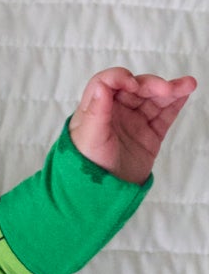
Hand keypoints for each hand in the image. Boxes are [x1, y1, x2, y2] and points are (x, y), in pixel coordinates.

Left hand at [68, 67, 194, 184]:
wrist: (102, 194)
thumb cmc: (85, 165)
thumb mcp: (88, 137)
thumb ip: (97, 110)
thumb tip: (102, 85)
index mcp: (94, 109)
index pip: (107, 83)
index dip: (120, 79)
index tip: (132, 86)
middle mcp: (115, 111)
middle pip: (135, 88)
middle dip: (151, 85)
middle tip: (166, 90)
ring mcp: (134, 122)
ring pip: (153, 99)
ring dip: (170, 90)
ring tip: (187, 85)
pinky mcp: (150, 134)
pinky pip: (165, 114)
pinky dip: (176, 102)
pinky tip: (185, 92)